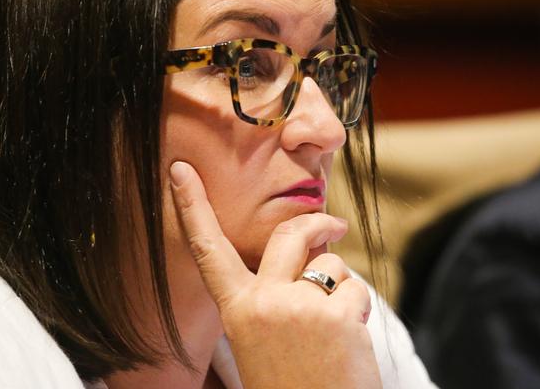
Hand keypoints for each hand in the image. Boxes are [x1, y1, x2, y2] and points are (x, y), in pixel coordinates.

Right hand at [170, 161, 381, 388]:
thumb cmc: (291, 385)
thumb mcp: (261, 341)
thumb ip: (271, 297)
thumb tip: (304, 257)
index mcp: (238, 310)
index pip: (208, 249)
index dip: (191, 206)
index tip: (180, 172)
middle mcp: (264, 302)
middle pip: (287, 233)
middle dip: (315, 222)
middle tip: (333, 225)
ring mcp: (300, 307)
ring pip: (330, 264)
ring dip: (340, 285)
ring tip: (336, 324)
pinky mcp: (338, 316)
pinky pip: (356, 289)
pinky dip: (359, 309)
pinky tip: (350, 339)